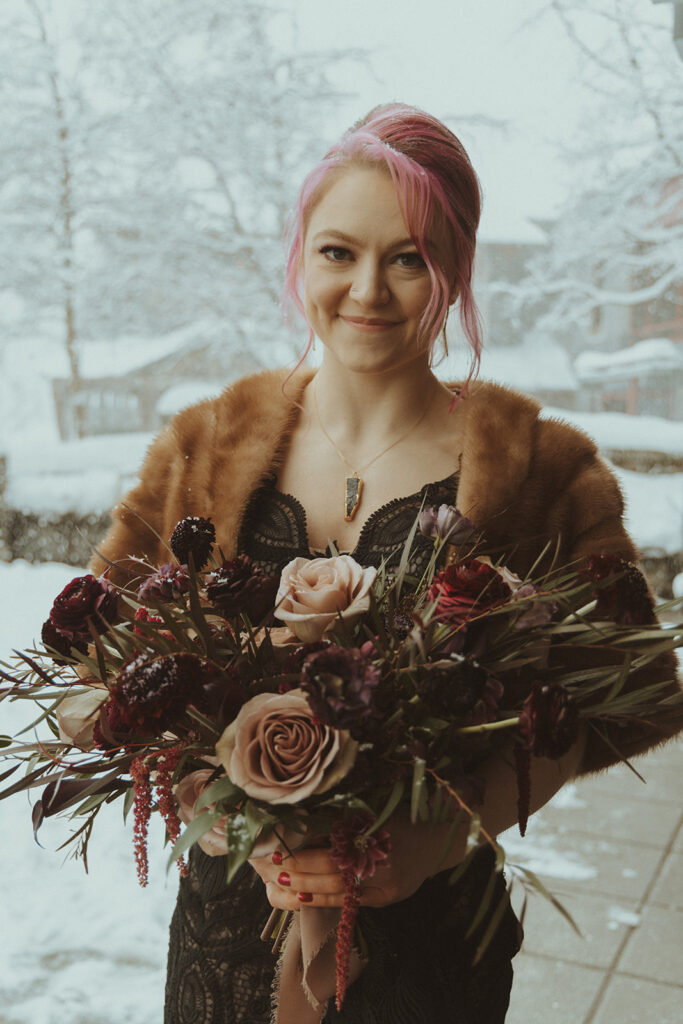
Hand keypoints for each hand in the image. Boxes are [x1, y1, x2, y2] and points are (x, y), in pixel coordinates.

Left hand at [249, 809, 465, 911]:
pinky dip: (327, 900)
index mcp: (378, 835)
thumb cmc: (399, 818)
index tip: (283, 849)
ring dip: (309, 889)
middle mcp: (383, 862)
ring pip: (341, 891)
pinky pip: (351, 902)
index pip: (334, 847)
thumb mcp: (372, 812)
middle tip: (276, 868)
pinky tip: (305, 898)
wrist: (436, 840)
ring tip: (284, 884)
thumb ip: (342, 821)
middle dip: (303, 872)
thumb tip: (302, 823)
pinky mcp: (386, 898)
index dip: (307, 851)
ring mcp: (386, 884)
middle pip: (335, 872)